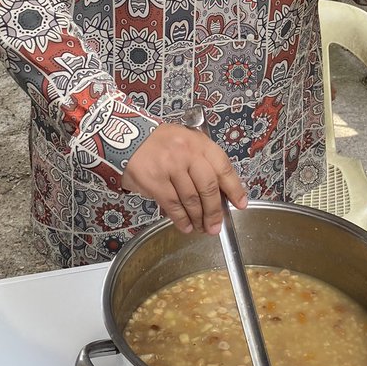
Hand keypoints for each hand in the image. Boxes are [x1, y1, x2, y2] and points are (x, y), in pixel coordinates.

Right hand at [121, 123, 247, 235]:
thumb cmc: (159, 142)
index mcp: (198, 143)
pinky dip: (181, 219)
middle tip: (216, 226)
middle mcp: (186, 154)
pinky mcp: (154, 181)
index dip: (234, 188)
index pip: (223, 167)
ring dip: (198, 218)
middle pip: (208, 188)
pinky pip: (172, 205)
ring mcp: (170, 167)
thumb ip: (201, 161)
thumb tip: (218, 192)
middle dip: (214, 211)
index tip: (240, 203)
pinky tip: (185, 226)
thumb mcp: (185, 141)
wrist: (126, 137)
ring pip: (191, 199)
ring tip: (201, 228)